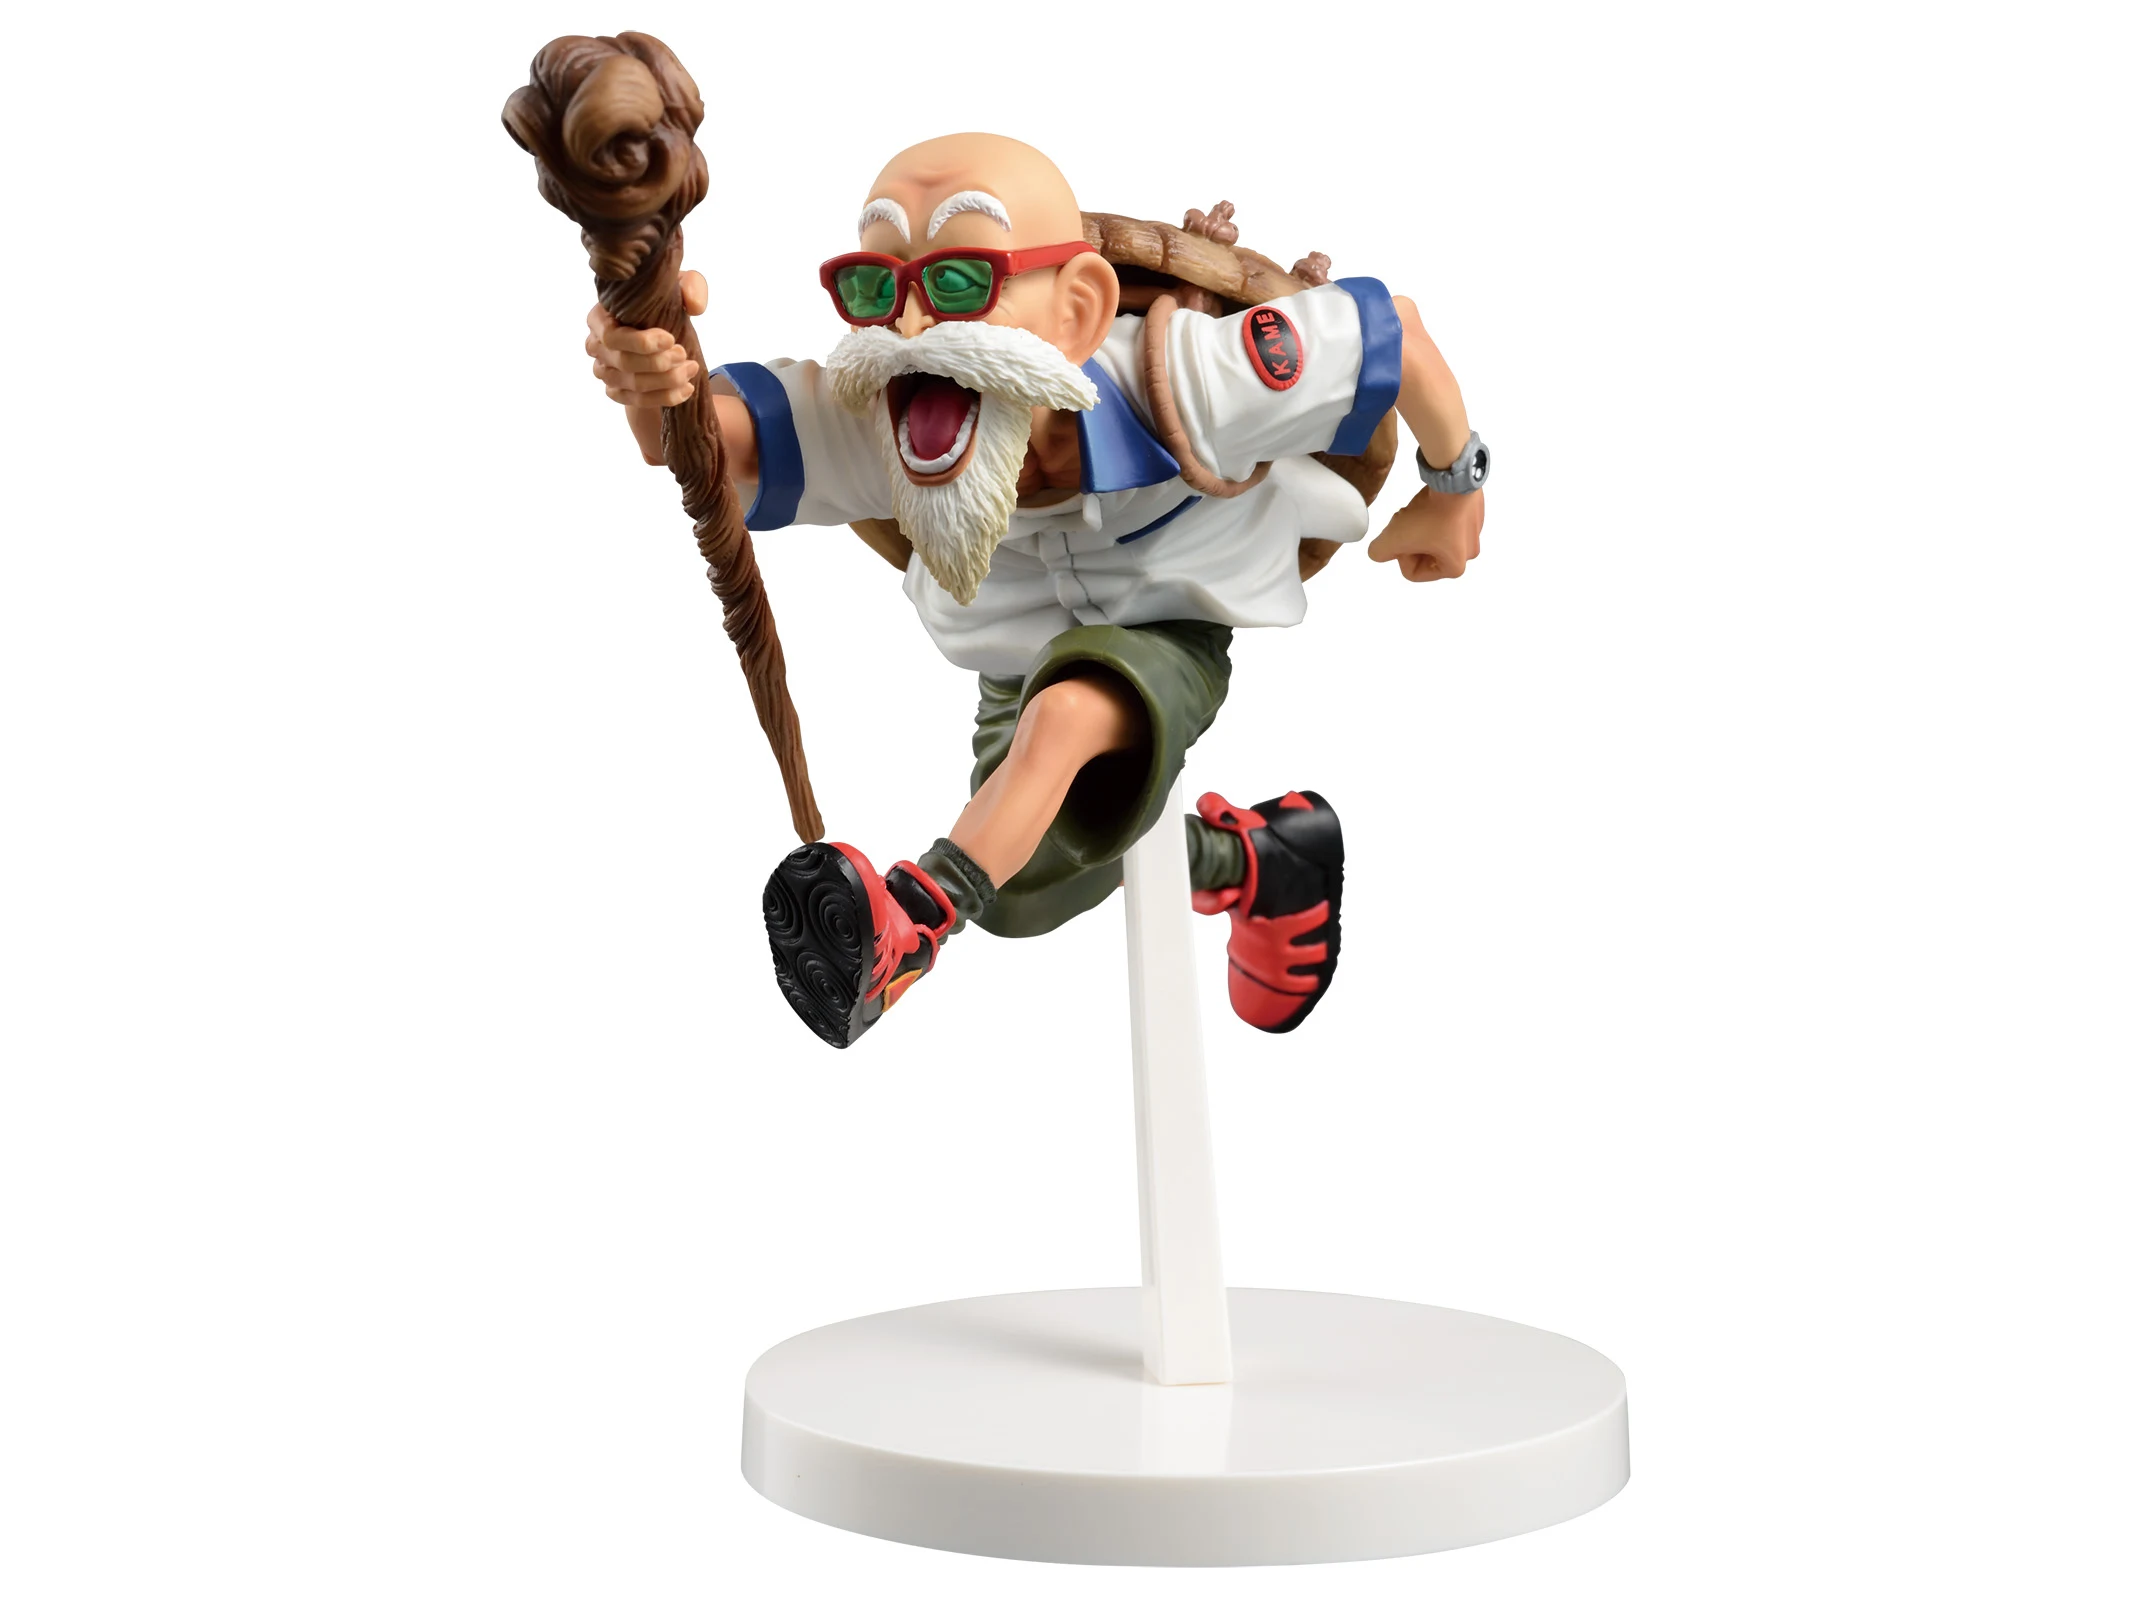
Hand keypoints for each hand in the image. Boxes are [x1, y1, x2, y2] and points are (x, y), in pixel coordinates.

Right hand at [583, 270, 707, 462]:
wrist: (661, 333)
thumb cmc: (663, 303)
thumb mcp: (678, 285)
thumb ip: (690, 285)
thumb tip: (695, 306)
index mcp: (599, 317)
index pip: (611, 336)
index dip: (641, 343)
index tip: (671, 339)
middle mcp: (596, 345)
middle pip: (624, 363)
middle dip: (659, 363)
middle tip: (685, 355)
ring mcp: (604, 371)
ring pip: (633, 385)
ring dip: (667, 381)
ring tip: (691, 370)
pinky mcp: (616, 391)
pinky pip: (637, 401)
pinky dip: (665, 398)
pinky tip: (686, 389)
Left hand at [1367, 486, 1483, 581]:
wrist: (1452, 479)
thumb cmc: (1429, 515)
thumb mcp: (1393, 538)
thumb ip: (1379, 552)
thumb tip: (1380, 552)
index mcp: (1455, 567)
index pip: (1414, 572)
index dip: (1401, 556)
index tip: (1402, 538)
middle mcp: (1469, 553)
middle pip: (1424, 555)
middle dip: (1411, 541)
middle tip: (1405, 523)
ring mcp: (1474, 532)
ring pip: (1434, 537)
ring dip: (1421, 528)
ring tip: (1416, 512)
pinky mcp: (1475, 512)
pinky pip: (1446, 522)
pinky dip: (1434, 515)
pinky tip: (1429, 503)